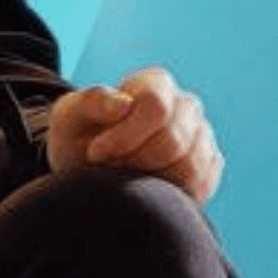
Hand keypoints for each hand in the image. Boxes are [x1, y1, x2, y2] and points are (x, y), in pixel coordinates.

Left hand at [47, 66, 222, 204]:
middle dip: (132, 161)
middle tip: (106, 169)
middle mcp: (186, 106)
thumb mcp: (69, 116)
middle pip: (173, 140)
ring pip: (190, 167)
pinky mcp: (209, 166)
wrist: (87, 165)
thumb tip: (122, 104)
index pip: (155, 107)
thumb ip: (91, 103)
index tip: (95, 153)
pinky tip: (141, 188)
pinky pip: (199, 186)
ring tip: (122, 177)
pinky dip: (167, 194)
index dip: (124, 137)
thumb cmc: (78, 135)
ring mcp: (202, 136)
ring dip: (149, 180)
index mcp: (155, 83)